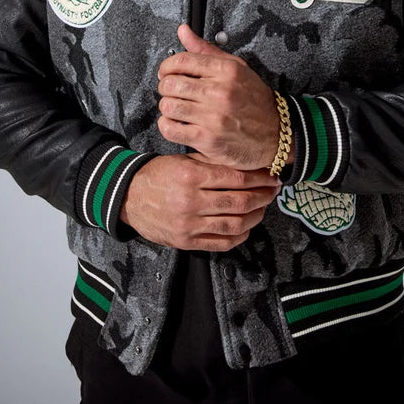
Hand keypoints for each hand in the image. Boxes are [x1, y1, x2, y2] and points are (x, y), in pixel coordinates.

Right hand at [119, 153, 280, 250]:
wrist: (129, 197)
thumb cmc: (159, 174)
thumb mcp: (183, 160)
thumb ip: (212, 162)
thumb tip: (247, 164)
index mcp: (191, 176)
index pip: (236, 178)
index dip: (259, 178)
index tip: (272, 176)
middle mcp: (191, 201)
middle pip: (239, 202)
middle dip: (262, 196)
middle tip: (273, 191)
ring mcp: (189, 225)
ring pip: (234, 224)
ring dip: (255, 216)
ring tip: (263, 207)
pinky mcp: (186, 242)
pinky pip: (221, 243)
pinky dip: (239, 235)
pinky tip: (247, 226)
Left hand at [157, 24, 280, 169]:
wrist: (276, 132)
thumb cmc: (255, 99)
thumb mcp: (236, 67)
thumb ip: (206, 49)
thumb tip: (183, 31)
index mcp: (226, 71)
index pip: (181, 61)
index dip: (166, 66)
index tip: (166, 72)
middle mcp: (220, 92)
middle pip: (171, 84)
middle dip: (165, 87)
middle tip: (171, 90)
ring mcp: (214, 118)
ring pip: (169, 107)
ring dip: (167, 107)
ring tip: (175, 107)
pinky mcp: (208, 140)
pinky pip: (171, 130)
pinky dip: (166, 126)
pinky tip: (175, 123)